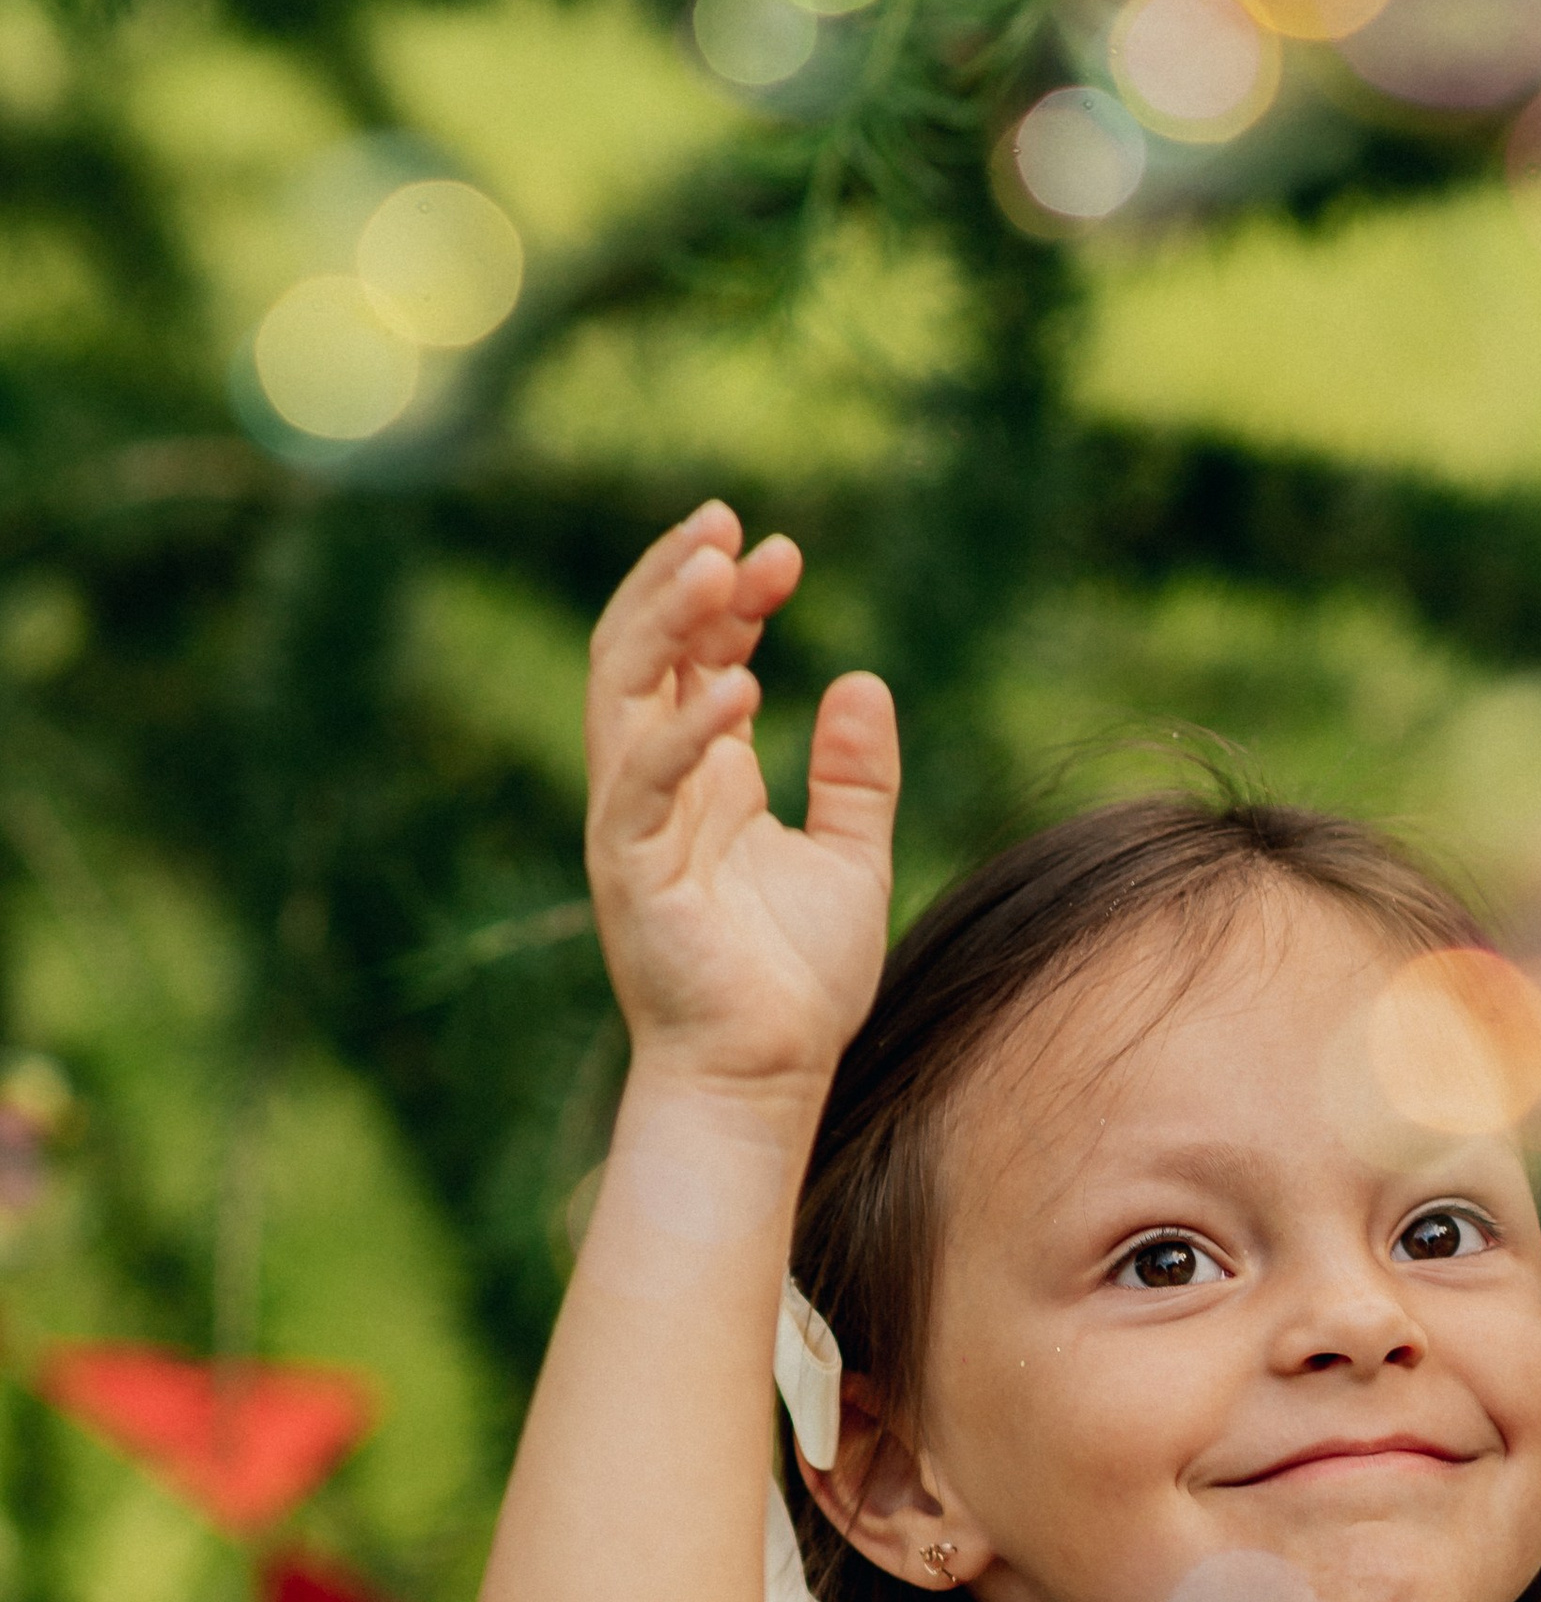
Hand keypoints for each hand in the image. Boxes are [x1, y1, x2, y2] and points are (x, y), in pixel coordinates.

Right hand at [584, 502, 898, 1090]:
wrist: (767, 1079)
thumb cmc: (796, 985)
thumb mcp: (851, 860)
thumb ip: (855, 776)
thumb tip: (860, 680)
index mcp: (700, 779)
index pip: (690, 656)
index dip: (729, 598)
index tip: (784, 554)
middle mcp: (654, 789)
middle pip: (640, 651)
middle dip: (682, 579)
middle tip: (735, 522)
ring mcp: (634, 825)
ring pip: (619, 690)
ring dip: (663, 619)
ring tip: (718, 560)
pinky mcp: (631, 870)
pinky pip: (641, 782)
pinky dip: (684, 729)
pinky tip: (741, 685)